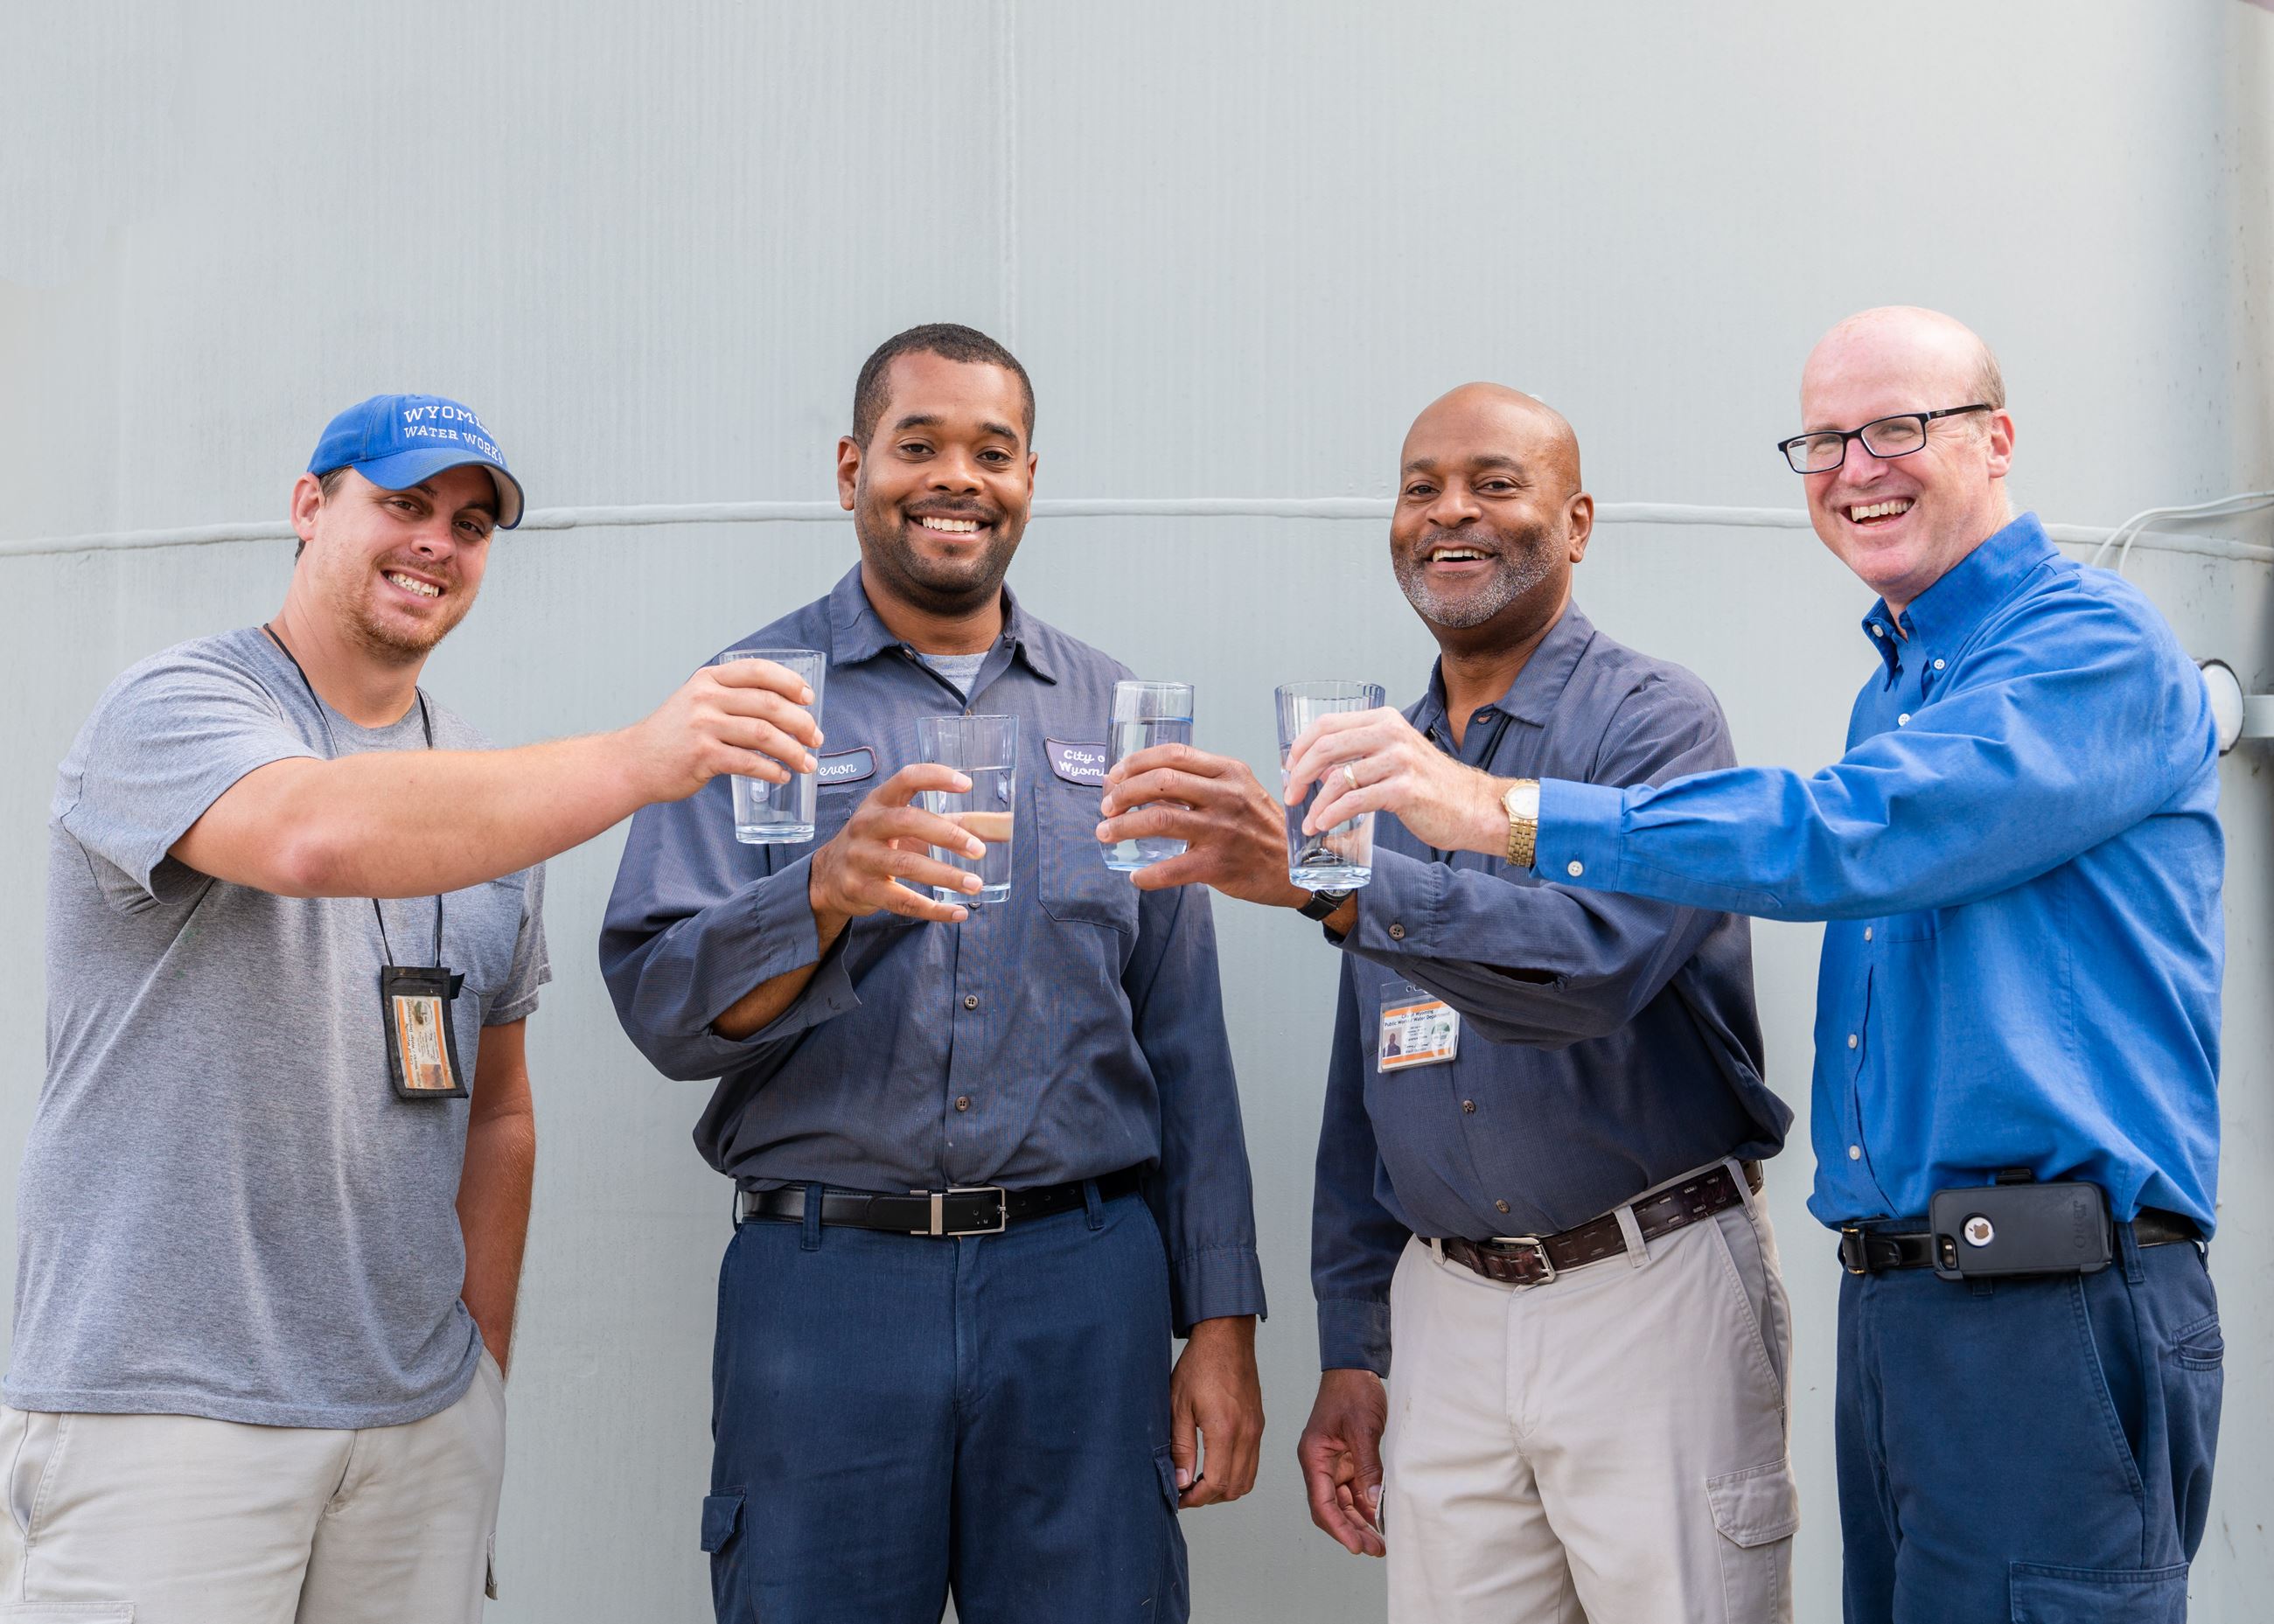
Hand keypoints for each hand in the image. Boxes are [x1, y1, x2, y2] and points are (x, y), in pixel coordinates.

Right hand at [621, 658, 824, 804]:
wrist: (634, 762)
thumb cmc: (672, 735)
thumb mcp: (696, 701)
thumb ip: (730, 697)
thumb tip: (783, 707)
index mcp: (709, 679)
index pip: (758, 670)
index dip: (790, 682)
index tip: (809, 698)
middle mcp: (706, 698)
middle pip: (769, 704)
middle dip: (801, 722)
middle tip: (815, 738)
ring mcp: (703, 726)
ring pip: (764, 734)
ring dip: (793, 751)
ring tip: (806, 763)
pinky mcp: (702, 756)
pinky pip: (749, 762)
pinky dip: (772, 770)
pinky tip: (781, 775)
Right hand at [807, 764, 995, 927]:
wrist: (828, 876)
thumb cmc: (879, 842)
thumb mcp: (905, 824)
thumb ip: (953, 823)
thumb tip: (1005, 826)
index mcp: (880, 801)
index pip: (907, 779)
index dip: (936, 778)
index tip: (966, 784)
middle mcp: (867, 825)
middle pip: (908, 822)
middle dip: (947, 835)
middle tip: (979, 850)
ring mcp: (861, 858)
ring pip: (906, 865)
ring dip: (945, 875)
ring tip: (975, 884)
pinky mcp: (861, 889)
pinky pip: (901, 902)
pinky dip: (932, 909)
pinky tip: (957, 912)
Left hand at [1097, 745, 1310, 906]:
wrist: (1296, 867)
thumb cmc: (1262, 828)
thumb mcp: (1242, 790)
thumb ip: (1204, 781)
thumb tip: (1149, 781)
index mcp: (1229, 773)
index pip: (1173, 754)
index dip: (1135, 762)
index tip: (1115, 776)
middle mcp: (1226, 796)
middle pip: (1160, 782)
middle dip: (1123, 792)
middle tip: (1106, 806)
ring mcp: (1222, 831)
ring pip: (1158, 820)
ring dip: (1122, 826)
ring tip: (1106, 832)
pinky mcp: (1218, 866)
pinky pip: (1170, 869)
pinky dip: (1146, 875)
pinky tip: (1136, 877)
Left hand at [1169, 1315, 1263, 1508]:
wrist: (1226, 1337)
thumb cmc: (1200, 1365)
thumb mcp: (1178, 1405)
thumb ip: (1180, 1446)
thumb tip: (1181, 1480)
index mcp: (1225, 1429)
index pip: (1217, 1482)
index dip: (1196, 1498)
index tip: (1179, 1498)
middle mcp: (1247, 1433)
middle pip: (1235, 1487)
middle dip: (1210, 1498)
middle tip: (1186, 1492)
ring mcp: (1256, 1429)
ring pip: (1248, 1479)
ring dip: (1225, 1489)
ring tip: (1200, 1482)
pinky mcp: (1259, 1424)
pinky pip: (1253, 1462)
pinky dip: (1237, 1474)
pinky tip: (1216, 1465)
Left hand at [1283, 708, 1505, 855]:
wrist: (1473, 806)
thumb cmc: (1430, 785)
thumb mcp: (1394, 756)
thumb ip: (1360, 754)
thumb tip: (1316, 768)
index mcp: (1384, 720)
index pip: (1326, 724)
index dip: (1300, 748)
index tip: (1289, 770)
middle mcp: (1391, 733)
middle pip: (1326, 747)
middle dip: (1300, 774)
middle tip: (1291, 795)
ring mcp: (1399, 760)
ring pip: (1338, 778)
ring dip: (1316, 804)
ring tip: (1309, 821)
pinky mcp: (1405, 790)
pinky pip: (1356, 801)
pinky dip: (1333, 815)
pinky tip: (1324, 825)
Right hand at [1297, 1368, 1386, 1556]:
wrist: (1354, 1367)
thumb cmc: (1352, 1391)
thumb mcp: (1363, 1429)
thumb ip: (1368, 1466)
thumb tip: (1375, 1502)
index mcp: (1314, 1457)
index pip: (1321, 1503)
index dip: (1338, 1527)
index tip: (1356, 1546)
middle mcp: (1320, 1464)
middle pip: (1331, 1508)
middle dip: (1352, 1531)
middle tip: (1374, 1549)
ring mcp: (1333, 1464)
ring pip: (1343, 1503)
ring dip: (1360, 1522)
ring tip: (1379, 1543)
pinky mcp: (1348, 1461)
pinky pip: (1354, 1491)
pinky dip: (1366, 1506)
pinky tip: (1379, 1520)